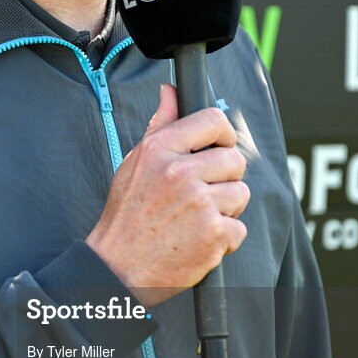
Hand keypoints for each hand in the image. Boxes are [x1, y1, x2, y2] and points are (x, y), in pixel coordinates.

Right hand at [86, 83, 249, 307]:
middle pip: (235, 159)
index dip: (223, 133)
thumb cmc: (126, 214)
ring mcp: (199, 203)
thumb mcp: (135, 162)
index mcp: (160, 149)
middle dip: (225, 177)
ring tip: (197, 219)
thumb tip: (170, 91)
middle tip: (202, 194)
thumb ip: (160, 125)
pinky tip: (198, 240)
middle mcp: (180, 172)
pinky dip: (224, 240)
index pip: (213, 120)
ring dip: (226, 209)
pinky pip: (239, 228)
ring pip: (241, 194)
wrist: (117, 266)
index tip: (220, 146)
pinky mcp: (214, 234)